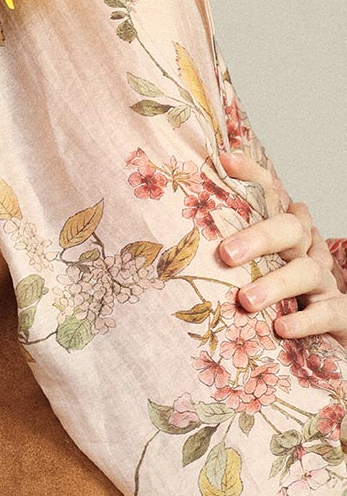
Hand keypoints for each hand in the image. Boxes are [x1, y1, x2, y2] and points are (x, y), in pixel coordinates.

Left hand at [218, 147, 346, 355]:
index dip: (252, 177)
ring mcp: (322, 283)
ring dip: (276, 283)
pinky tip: (282, 328)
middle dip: (260, 237)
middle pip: (290, 229)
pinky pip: (328, 313)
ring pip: (307, 270)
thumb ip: (224, 256)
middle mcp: (305, 252)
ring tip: (246, 300)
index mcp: (283, 237)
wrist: (324, 334)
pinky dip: (306, 320)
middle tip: (227, 253)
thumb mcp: (249, 273)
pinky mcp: (336, 313)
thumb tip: (165, 248)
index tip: (224, 161)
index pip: (271, 197)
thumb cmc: (274, 301)